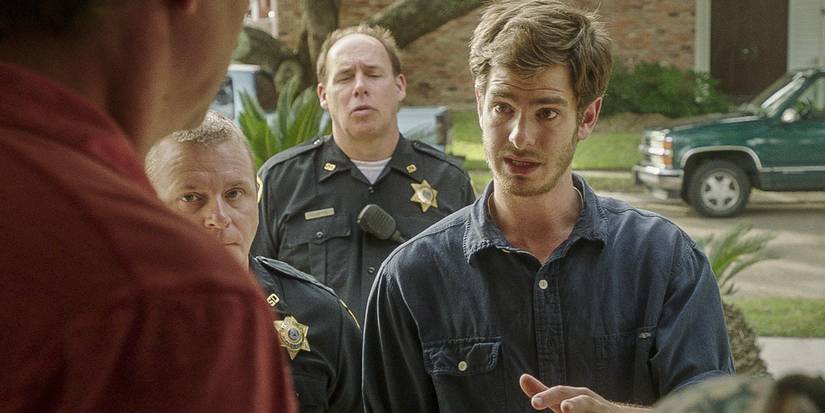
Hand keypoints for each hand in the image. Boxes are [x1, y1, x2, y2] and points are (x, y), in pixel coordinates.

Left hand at [519, 374, 648, 412]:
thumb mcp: (564, 401)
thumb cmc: (585, 409)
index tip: (534, 402)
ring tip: (567, 409)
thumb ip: (544, 393)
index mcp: (575, 396)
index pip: (559, 394)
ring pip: (591, 407)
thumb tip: (522, 377)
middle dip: (569, 403)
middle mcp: (589, 401)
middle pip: (579, 400)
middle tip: (558, 407)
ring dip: (579, 406)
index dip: (546, 396)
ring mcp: (601, 409)